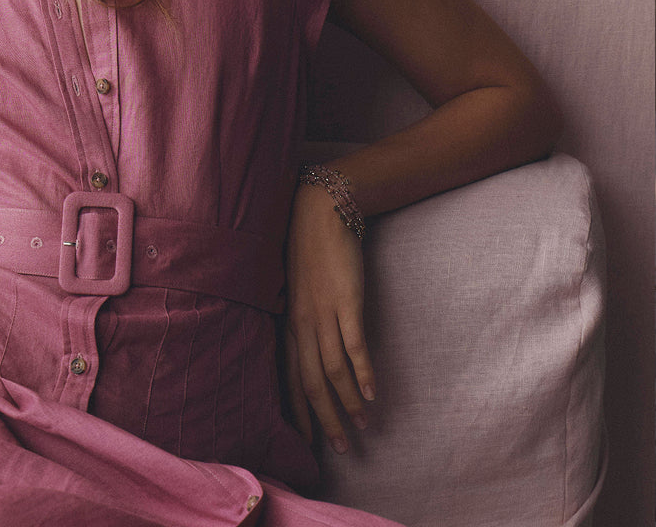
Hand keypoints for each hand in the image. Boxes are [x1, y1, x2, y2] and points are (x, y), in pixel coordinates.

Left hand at [283, 183, 375, 453]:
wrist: (320, 213)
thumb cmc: (308, 251)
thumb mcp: (295, 291)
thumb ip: (300, 320)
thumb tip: (308, 349)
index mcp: (289, 323)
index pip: (291, 378)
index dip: (300, 411)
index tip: (308, 439)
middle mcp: (302, 324)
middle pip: (311, 383)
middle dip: (325, 419)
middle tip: (339, 448)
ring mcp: (324, 314)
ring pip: (333, 371)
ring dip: (348, 403)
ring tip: (363, 426)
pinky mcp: (346, 302)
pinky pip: (354, 346)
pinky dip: (362, 373)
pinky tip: (371, 394)